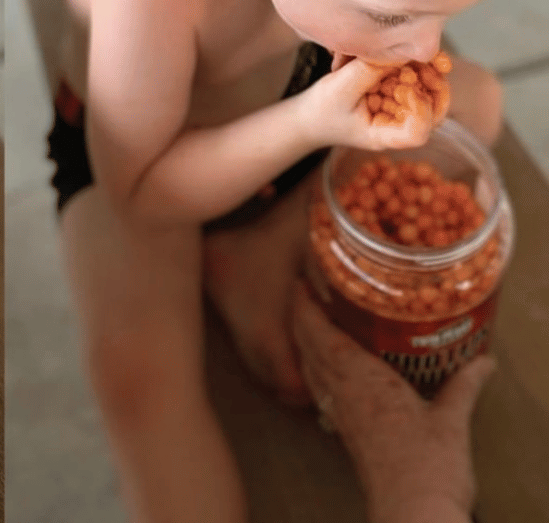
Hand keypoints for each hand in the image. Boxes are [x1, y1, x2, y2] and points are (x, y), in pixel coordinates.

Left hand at [289, 279, 491, 522]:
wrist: (411, 512)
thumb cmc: (426, 469)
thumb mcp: (451, 420)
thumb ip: (462, 385)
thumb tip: (482, 362)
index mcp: (360, 377)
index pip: (319, 331)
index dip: (305, 305)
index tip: (301, 283)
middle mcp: (342, 392)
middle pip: (307, 345)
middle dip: (300, 316)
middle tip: (305, 294)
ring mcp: (339, 413)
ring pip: (309, 366)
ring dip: (304, 341)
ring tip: (312, 323)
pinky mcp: (344, 432)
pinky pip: (319, 390)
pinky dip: (315, 370)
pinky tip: (324, 370)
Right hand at [300, 58, 434, 152]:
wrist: (307, 115)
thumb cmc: (320, 109)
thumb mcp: (340, 88)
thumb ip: (369, 70)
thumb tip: (399, 50)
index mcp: (385, 135)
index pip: (419, 132)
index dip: (422, 109)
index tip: (405, 88)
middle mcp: (398, 124)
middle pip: (434, 107)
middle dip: (431, 78)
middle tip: (415, 58)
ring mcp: (399, 109)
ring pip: (426, 87)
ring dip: (413, 65)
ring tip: (388, 52)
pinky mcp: (395, 95)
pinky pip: (411, 77)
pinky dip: (401, 62)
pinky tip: (379, 54)